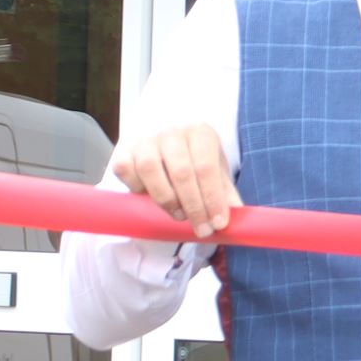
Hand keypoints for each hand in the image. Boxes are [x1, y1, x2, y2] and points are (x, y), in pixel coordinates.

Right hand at [108, 121, 240, 237]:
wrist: (167, 143)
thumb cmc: (196, 159)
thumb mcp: (216, 172)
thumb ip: (225, 193)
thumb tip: (237, 220)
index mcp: (200, 133)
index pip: (206, 167)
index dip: (213, 198)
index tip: (219, 223)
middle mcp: (171, 132)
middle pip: (181, 172)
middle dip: (194, 207)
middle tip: (202, 228)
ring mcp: (145, 140)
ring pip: (150, 169)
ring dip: (167, 199)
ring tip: (179, 215)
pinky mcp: (123, 151)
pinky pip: (126, 170)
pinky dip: (137, 188)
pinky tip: (151, 197)